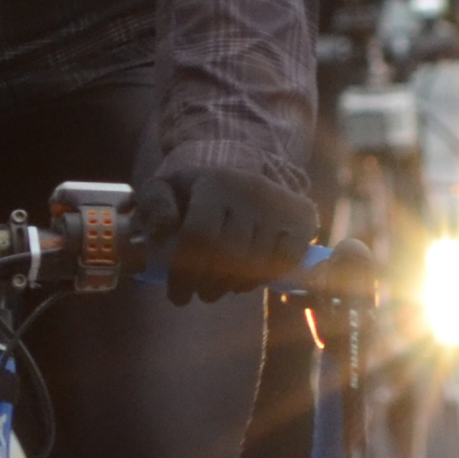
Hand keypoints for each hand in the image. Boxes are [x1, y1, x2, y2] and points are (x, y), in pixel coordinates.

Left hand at [141, 163, 310, 300]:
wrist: (245, 162)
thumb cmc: (198, 186)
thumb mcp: (166, 188)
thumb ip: (154, 206)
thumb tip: (162, 231)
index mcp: (215, 182)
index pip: (199, 237)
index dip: (184, 274)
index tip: (177, 296)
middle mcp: (252, 190)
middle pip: (229, 257)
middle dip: (209, 285)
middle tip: (200, 294)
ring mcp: (281, 204)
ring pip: (257, 264)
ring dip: (234, 286)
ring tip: (221, 287)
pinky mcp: (304, 218)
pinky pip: (284, 263)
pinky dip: (264, 278)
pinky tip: (248, 277)